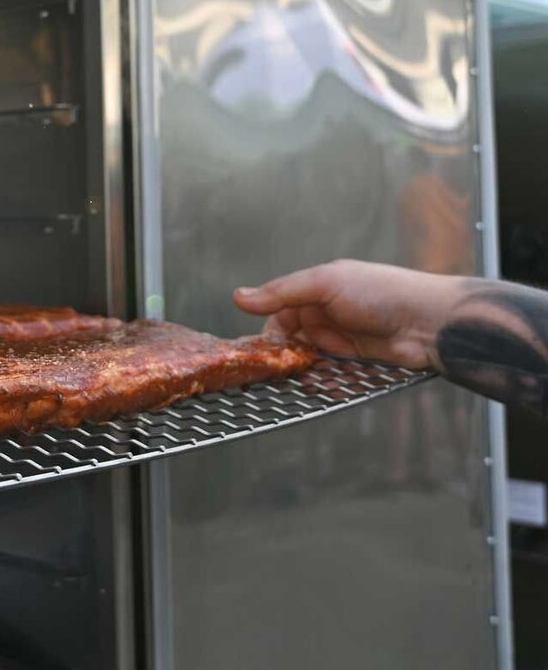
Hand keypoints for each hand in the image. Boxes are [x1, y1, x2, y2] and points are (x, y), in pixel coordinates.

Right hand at [233, 259, 468, 368]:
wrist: (430, 321)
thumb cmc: (382, 291)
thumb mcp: (325, 283)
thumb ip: (281, 292)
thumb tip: (239, 297)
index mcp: (315, 290)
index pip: (278, 312)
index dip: (268, 332)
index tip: (258, 352)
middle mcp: (324, 314)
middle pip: (290, 339)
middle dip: (282, 355)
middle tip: (274, 371)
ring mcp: (340, 338)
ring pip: (306, 358)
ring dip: (300, 370)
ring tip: (295, 381)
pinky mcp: (354, 362)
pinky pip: (328, 373)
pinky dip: (321, 381)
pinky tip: (317, 386)